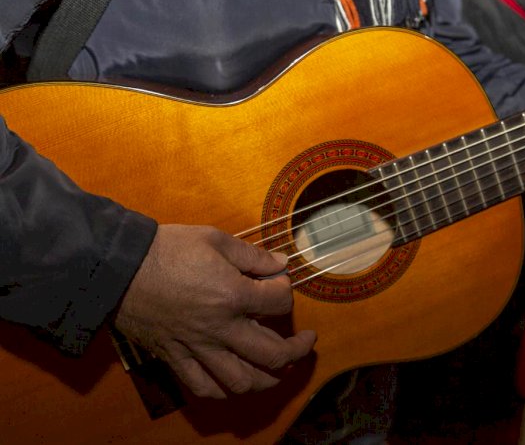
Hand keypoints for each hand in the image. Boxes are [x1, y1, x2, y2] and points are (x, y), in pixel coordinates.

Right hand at [113, 224, 315, 398]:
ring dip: (267, 378)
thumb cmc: (166, 249)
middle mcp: (220, 328)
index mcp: (232, 295)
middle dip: (297, 350)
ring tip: (278, 368)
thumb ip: (252, 255)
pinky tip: (234, 379)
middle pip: (273, 354)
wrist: (116, 268)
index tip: (279, 281)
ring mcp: (197, 348)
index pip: (280, 302)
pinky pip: (204, 387)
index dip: (286, 289)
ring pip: (242, 380)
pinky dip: (224, 389)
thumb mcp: (215, 239)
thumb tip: (281, 262)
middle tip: (305, 341)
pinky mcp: (175, 358)